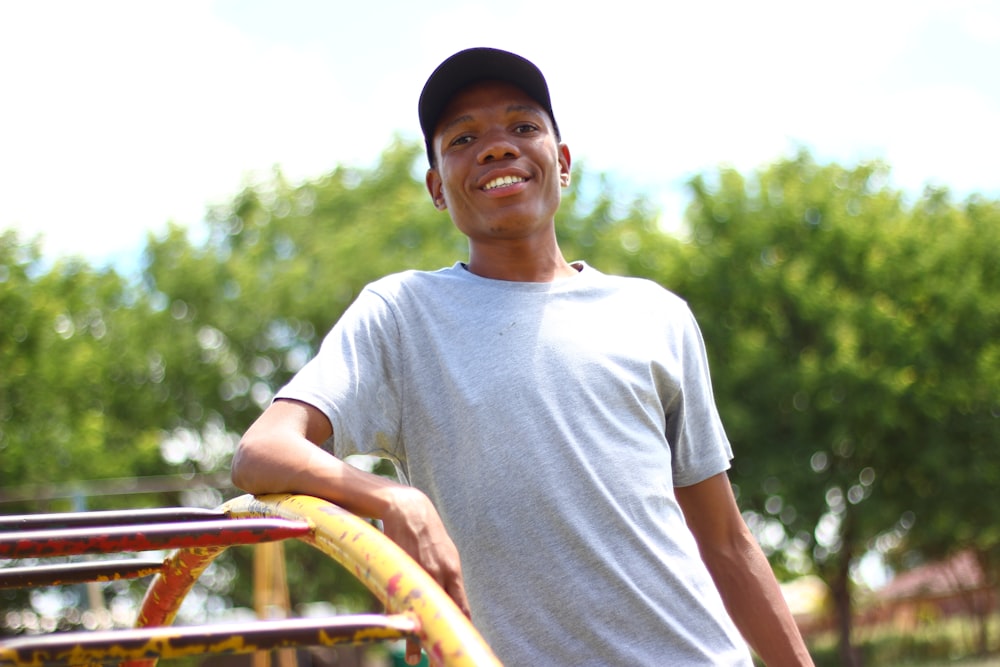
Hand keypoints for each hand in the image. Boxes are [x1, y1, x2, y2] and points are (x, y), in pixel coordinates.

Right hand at [380, 486, 470, 664]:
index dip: (461, 625)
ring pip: (417, 611)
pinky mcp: (398, 572)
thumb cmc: (430, 534)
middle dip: (441, 637)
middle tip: (441, 660)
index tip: (461, 642)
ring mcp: (416, 574)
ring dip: (415, 638)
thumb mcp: (447, 553)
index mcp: (452, 570)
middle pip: (441, 613)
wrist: (408, 509)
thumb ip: (451, 577)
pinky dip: (398, 619)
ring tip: (414, 659)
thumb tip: (455, 601)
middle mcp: (437, 574)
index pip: (460, 604)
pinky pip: (397, 601)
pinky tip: (396, 632)